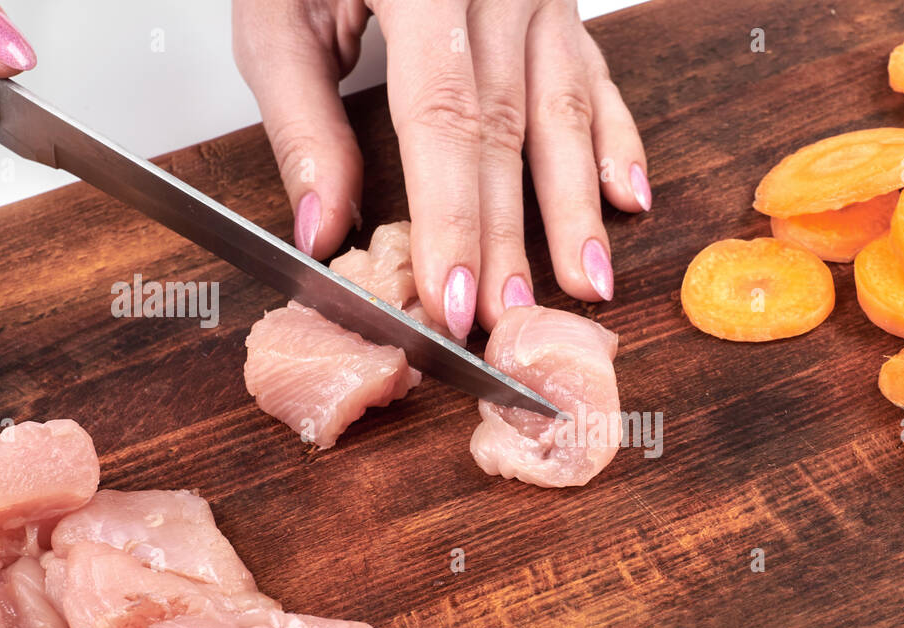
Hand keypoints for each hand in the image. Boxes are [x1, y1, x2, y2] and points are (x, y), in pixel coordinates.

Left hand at [232, 0, 649, 337]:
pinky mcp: (558, 3)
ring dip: (576, 206)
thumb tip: (325, 230)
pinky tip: (627, 196)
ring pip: (563, 110)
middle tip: (511, 320)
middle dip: (511, 236)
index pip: (443, 118)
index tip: (453, 299)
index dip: (453, 218)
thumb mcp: (277, 12)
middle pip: (509, 130)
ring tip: (586, 281)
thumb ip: (301, 118)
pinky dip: (614, 138)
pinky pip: (595, 75)